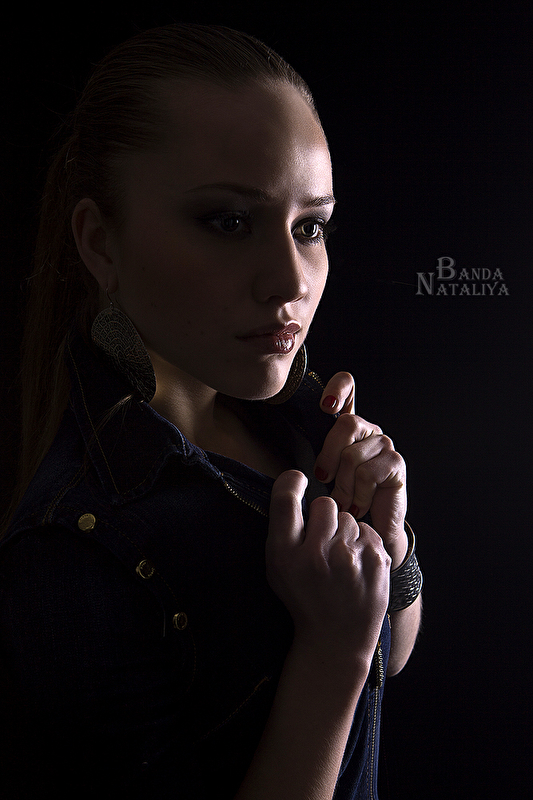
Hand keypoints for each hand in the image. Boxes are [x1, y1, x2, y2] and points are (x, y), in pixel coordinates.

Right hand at [266, 470, 390, 663]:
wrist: (337, 639)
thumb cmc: (304, 597)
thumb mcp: (278, 566)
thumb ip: (282, 525)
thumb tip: (297, 478)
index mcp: (286, 554)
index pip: (286, 498)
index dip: (292, 483)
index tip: (297, 482)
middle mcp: (317, 554)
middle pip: (324, 504)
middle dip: (324, 517)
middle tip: (322, 543)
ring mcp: (351, 558)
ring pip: (349, 517)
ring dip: (344, 532)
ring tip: (340, 561)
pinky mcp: (377, 560)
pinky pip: (368, 530)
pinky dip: (362, 543)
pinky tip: (355, 566)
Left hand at [314, 372, 407, 567]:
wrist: (364, 533)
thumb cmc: (337, 501)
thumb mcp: (318, 472)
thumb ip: (309, 450)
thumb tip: (287, 435)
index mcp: (347, 425)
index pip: (347, 386)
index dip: (338, 388)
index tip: (326, 406)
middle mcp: (367, 430)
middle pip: (346, 423)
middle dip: (328, 455)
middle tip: (325, 479)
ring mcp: (384, 445)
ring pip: (352, 454)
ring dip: (343, 485)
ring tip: (344, 500)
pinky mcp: (396, 463)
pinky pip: (368, 473)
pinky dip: (358, 494)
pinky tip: (360, 504)